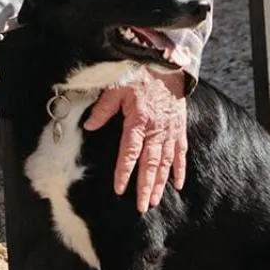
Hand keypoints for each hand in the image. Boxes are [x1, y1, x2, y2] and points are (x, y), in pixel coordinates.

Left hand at [82, 69, 187, 213]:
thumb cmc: (139, 74)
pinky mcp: (179, 128)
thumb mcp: (116, 87)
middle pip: (150, 163)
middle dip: (145, 186)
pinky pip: (181, 153)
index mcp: (139, 120)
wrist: (167, 63)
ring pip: (165, 162)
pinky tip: (178, 185)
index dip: (124, 171)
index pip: (130, 151)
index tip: (119, 189)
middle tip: (141, 206)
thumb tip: (88, 126)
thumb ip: (103, 109)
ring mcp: (170, 130)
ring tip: (153, 201)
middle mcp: (156, 129)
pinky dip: (180, 170)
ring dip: (159, 183)